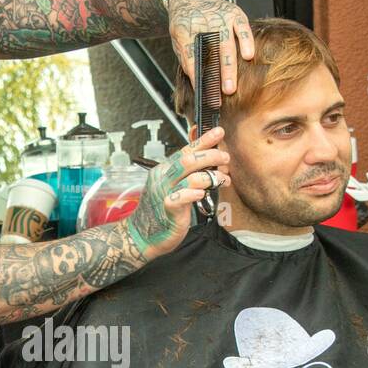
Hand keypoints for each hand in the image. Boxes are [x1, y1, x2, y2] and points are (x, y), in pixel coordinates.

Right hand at [125, 126, 229, 259]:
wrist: (141, 235)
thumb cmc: (161, 212)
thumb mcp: (174, 187)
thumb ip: (189, 175)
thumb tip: (210, 162)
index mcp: (165, 170)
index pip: (186, 150)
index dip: (203, 140)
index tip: (219, 132)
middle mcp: (164, 178)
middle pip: (188, 160)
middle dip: (210, 156)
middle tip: (225, 158)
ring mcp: (164, 193)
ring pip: (189, 176)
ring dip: (211, 176)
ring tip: (223, 179)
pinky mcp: (168, 210)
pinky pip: (180, 198)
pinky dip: (193, 194)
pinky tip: (202, 194)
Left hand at [167, 0, 253, 93]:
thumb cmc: (186, 22)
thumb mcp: (178, 39)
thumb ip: (186, 58)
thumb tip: (196, 81)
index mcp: (184, 30)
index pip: (189, 56)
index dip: (196, 75)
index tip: (201, 92)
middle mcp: (204, 23)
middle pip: (210, 53)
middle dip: (215, 76)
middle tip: (220, 94)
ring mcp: (220, 17)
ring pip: (226, 45)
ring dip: (229, 68)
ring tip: (231, 87)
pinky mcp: (234, 14)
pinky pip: (242, 28)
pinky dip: (246, 42)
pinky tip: (249, 56)